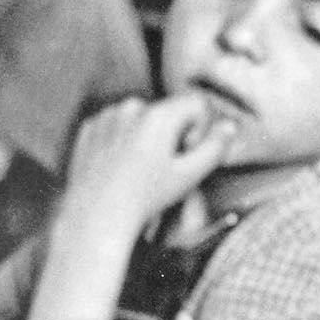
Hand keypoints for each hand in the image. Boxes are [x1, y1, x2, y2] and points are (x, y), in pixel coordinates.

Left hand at [58, 95, 236, 243]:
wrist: (96, 215)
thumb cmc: (144, 198)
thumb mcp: (189, 176)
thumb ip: (215, 148)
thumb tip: (229, 127)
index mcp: (159, 114)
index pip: (196, 104)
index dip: (199, 129)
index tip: (186, 154)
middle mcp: (132, 107)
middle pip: (168, 111)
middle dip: (172, 134)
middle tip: (163, 168)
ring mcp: (108, 115)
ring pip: (142, 118)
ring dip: (146, 136)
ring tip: (139, 169)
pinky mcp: (90, 127)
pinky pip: (117, 125)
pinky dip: (122, 140)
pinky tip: (120, 166)